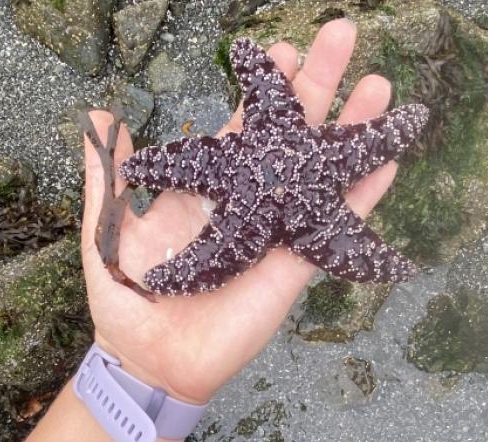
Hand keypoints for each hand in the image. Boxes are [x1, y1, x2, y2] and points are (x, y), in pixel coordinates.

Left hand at [79, 19, 400, 404]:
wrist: (149, 360)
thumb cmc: (128, 299)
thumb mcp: (107, 228)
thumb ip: (108, 174)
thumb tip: (99, 116)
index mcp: (210, 186)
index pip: (244, 125)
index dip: (262, 88)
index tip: (278, 48)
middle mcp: (251, 200)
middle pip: (291, 133)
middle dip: (317, 84)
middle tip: (341, 35)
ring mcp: (278, 230)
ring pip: (322, 170)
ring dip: (351, 128)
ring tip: (378, 85)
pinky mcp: (295, 265)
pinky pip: (335, 225)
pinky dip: (363, 195)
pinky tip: (388, 160)